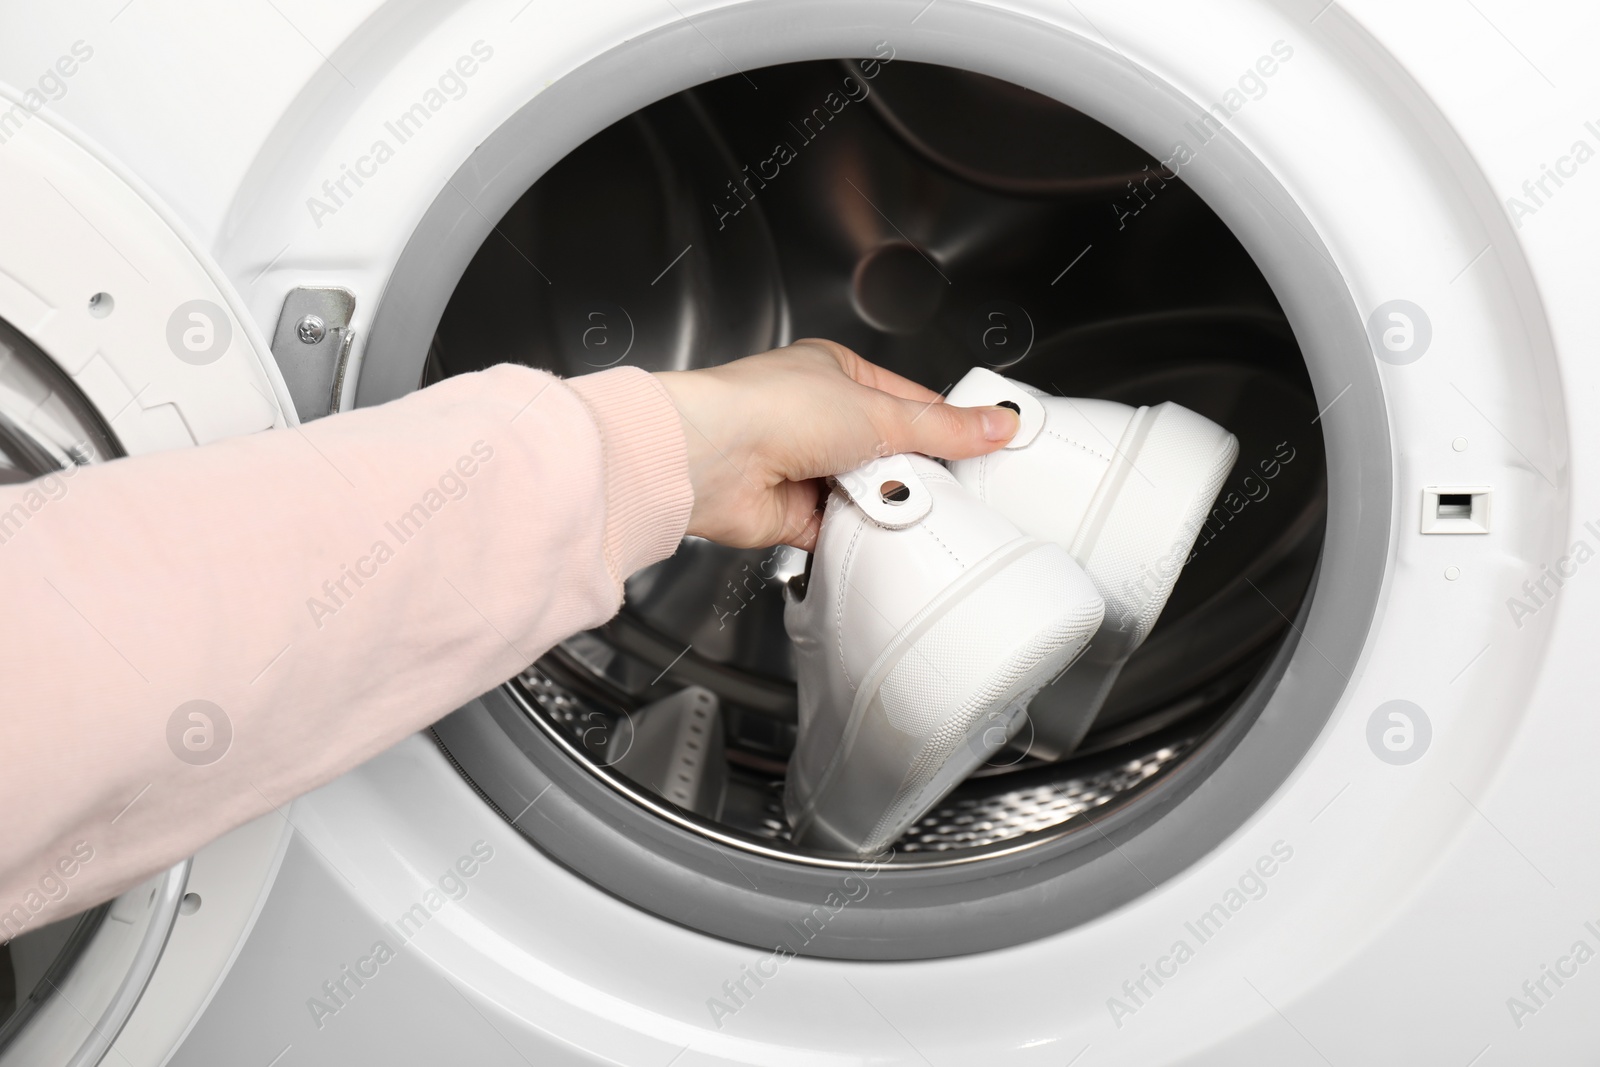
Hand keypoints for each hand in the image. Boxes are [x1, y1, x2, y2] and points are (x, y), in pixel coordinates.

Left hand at [654, 339, 1019, 549]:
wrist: (713, 460)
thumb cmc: (771, 409)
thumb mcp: (880, 411)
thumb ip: (943, 428)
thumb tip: (995, 423)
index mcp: (837, 374)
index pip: (909, 400)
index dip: (945, 425)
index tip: (983, 446)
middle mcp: (817, 418)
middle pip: (891, 451)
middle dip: (911, 470)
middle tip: (936, 480)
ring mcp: (804, 466)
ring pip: (868, 493)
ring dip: (883, 501)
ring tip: (895, 501)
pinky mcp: (793, 514)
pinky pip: (843, 530)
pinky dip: (858, 533)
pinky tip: (870, 529)